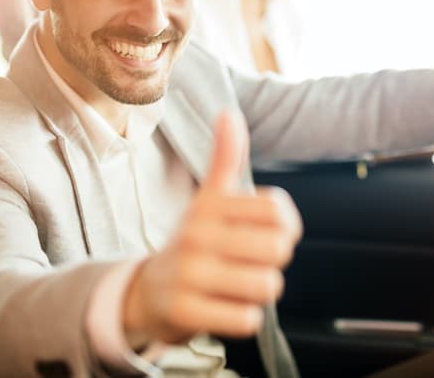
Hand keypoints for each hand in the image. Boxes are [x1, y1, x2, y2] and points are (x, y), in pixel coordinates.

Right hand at [122, 112, 302, 344]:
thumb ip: (226, 159)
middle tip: (250, 264)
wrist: (147, 292)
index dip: (287, 227)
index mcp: (210, 205)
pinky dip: (245, 318)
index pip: (279, 211)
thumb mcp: (208, 200)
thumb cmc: (194, 242)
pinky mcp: (185, 312)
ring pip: (268, 286)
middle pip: (278, 249)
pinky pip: (247, 319)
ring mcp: (189, 274)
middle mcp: (197, 235)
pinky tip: (225, 307)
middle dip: (274, 262)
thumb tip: (228, 113)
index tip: (271, 233)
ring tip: (237, 285)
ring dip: (260, 291)